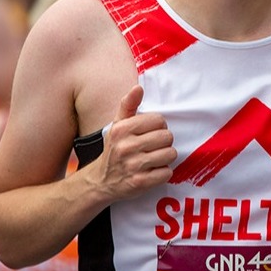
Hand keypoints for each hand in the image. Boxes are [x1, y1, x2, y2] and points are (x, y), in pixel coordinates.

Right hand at [94, 85, 175, 200]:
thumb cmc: (114, 149)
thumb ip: (128, 105)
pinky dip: (163, 173)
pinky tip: (152, 171)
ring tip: (154, 159)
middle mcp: (126, 147)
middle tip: (153, 147)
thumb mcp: (117, 125)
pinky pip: (167, 173)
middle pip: (167, 137)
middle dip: (164, 142)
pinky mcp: (140, 183)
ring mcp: (133, 166)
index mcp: (122, 129)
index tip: (151, 133)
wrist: (100, 181)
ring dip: (165, 157)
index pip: (159, 120)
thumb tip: (138, 87)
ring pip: (170, 154)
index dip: (159, 126)